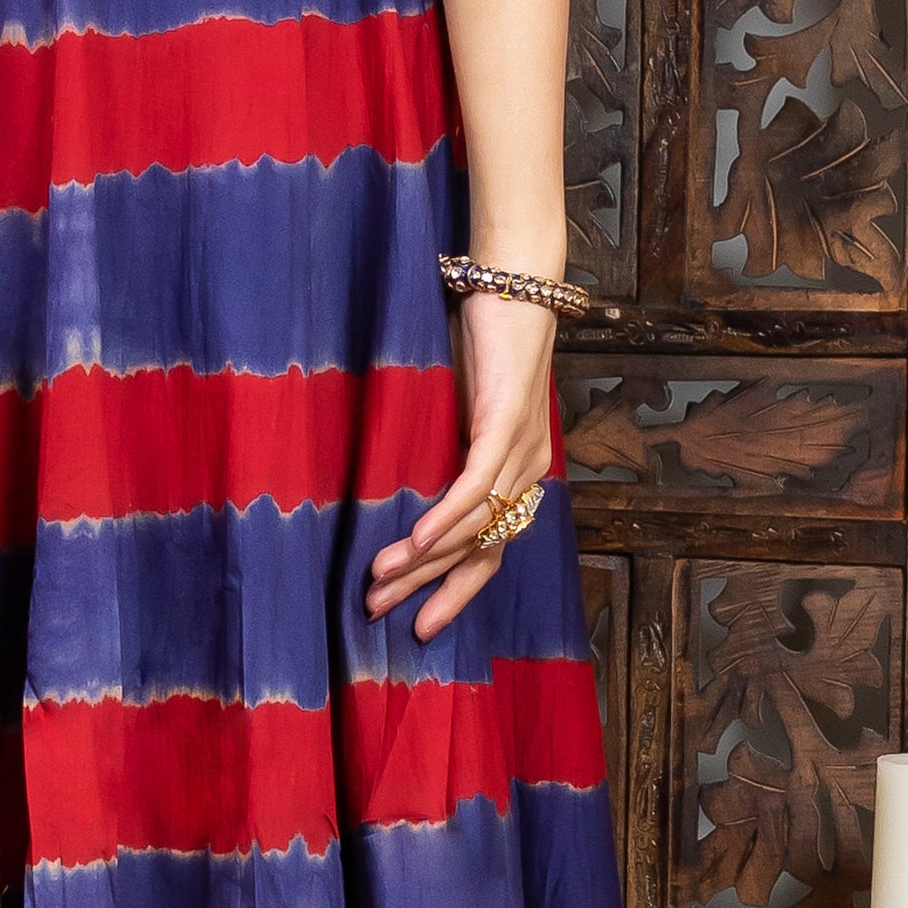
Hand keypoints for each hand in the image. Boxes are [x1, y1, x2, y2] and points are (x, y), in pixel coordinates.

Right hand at [366, 289, 558, 644]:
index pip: (491, 550)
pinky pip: (475, 486)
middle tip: (378, 609)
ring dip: (423, 557)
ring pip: (473, 525)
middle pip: (480, 550)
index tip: (418, 623)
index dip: (455, 590)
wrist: (515, 284)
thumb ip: (441, 445)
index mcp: (519, 472)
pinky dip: (445, 518)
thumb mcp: (459, 407)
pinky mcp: (508, 425)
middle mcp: (528, 472)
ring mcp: (522, 451)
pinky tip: (416, 542)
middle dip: (426, 585)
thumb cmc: (482, 339)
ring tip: (379, 579)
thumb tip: (394, 478)